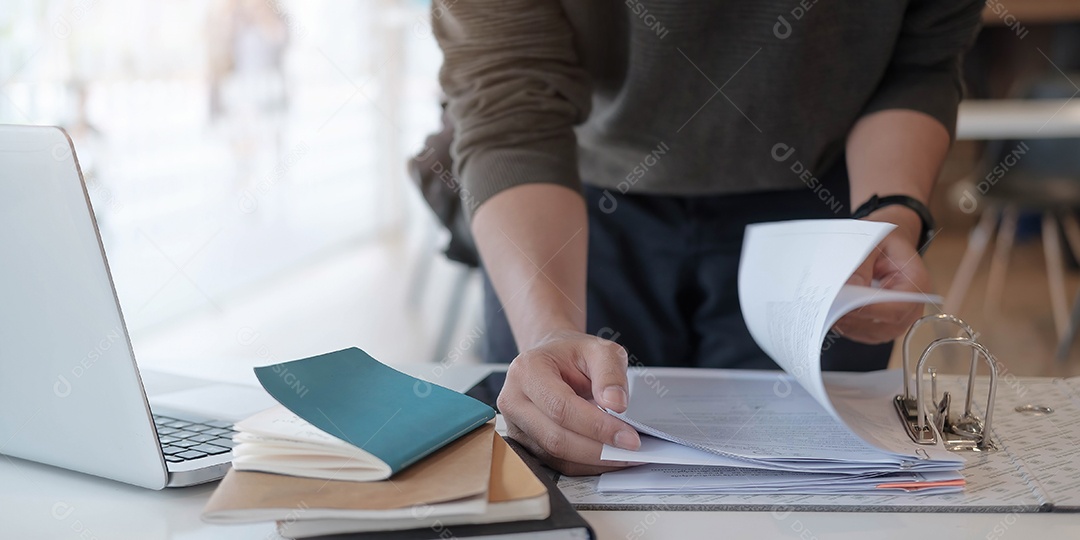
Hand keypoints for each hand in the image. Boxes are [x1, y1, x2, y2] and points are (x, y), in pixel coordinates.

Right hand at [497, 329, 641, 474]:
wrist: (552, 358)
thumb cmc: (572, 354)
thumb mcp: (599, 350)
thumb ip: (610, 373)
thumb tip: (616, 405)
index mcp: (527, 371)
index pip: (561, 407)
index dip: (597, 426)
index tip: (628, 436)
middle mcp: (514, 400)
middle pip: (556, 438)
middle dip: (598, 449)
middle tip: (632, 450)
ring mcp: (515, 425)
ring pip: (556, 455)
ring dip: (594, 461)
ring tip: (625, 455)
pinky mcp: (525, 443)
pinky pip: (556, 463)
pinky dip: (585, 464)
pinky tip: (607, 457)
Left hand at [834, 206, 931, 343]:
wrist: (886, 242)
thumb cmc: (883, 240)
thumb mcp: (872, 241)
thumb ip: (861, 265)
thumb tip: (848, 288)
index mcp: (916, 283)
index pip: (897, 308)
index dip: (869, 309)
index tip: (844, 303)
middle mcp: (910, 307)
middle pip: (883, 326)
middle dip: (852, 316)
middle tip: (827, 304)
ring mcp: (896, 320)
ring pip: (869, 333)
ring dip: (846, 322)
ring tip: (827, 305)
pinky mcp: (880, 326)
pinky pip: (861, 333)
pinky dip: (845, 324)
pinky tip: (833, 309)